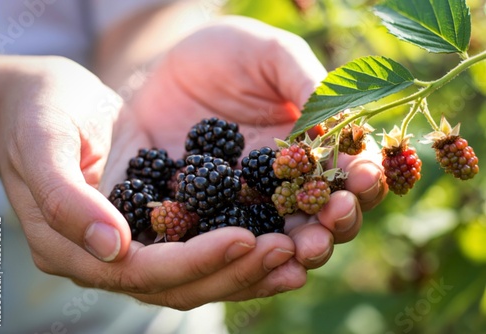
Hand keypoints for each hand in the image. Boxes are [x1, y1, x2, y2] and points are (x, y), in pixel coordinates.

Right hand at [0, 56, 301, 309]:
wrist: (48, 103)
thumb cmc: (38, 114)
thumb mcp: (43, 144)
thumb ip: (67, 199)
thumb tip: (115, 248)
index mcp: (71, 247)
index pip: (141, 271)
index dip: (194, 260)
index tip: (245, 238)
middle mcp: (108, 258)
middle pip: (178, 284)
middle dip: (235, 270)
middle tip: (288, 248)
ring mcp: (136, 247)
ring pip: (199, 274)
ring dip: (251, 267)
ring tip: (300, 251)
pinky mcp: (160, 228)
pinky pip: (205, 246)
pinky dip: (244, 248)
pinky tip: (282, 236)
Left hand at [106, 16, 385, 304]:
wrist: (165, 71)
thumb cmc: (226, 56)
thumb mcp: (270, 56)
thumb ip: (304, 82)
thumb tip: (343, 121)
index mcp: (307, 151)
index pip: (344, 173)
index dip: (360, 178)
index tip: (363, 176)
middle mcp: (281, 188)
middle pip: (318, 218)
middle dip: (334, 222)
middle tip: (337, 216)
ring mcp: (243, 208)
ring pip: (278, 242)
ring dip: (296, 250)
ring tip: (304, 247)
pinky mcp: (203, 218)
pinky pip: (221, 245)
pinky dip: (238, 257)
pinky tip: (252, 257)